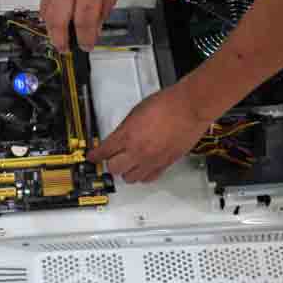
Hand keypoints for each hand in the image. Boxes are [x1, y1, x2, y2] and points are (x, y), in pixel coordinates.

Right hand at [40, 0, 122, 51]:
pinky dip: (47, 11)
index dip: (85, 37)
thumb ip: (106, 2)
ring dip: (51, 28)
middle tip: (66, 49)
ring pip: (46, 11)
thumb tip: (98, 23)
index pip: (84, 20)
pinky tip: (53, 18)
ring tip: (59, 37)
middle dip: (61, 39)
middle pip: (58, 20)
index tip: (87, 46)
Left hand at [87, 84, 212, 182]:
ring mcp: (152, 159)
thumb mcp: (136, 111)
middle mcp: (138, 150)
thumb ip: (125, 128)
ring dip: (126, 172)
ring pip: (130, 178)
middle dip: (110, 164)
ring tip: (128, 165)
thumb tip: (118, 137)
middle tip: (111, 159)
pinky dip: (143, 176)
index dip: (95, 156)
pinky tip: (143, 169)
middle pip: (114, 169)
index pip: (103, 152)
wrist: (190, 106)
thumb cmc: (168, 103)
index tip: (92, 157)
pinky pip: (149, 179)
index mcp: (127, 135)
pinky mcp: (166, 164)